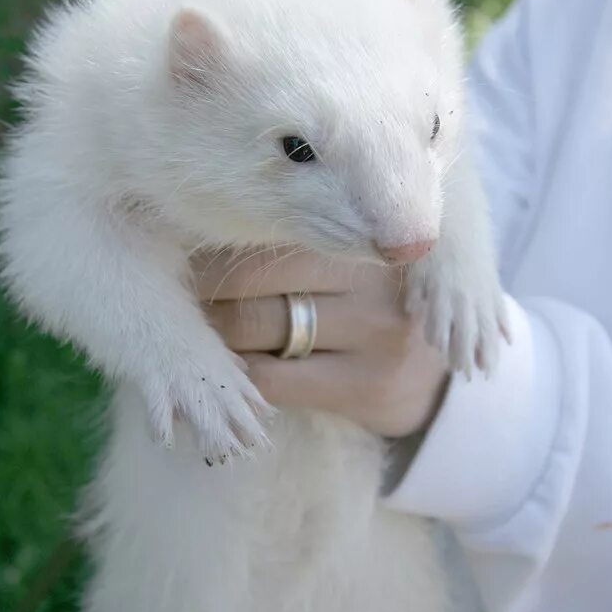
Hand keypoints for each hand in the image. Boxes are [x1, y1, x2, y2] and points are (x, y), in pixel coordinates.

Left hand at [194, 248, 449, 438]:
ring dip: (209, 332)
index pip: (265, 230)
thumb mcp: (348, 256)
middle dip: (200, 287)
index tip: (177, 248)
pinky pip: (270, 381)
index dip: (211, 243)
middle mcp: (371, 274)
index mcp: (361, 226)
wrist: (439, 372)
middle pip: (252, 277)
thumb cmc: (372, 299)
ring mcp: (374, 332)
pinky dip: (235, 374)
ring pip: (254, 327)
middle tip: (172, 294)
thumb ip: (297, 236)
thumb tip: (194, 225)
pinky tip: (225, 370)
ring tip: (190, 330)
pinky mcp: (367, 386)